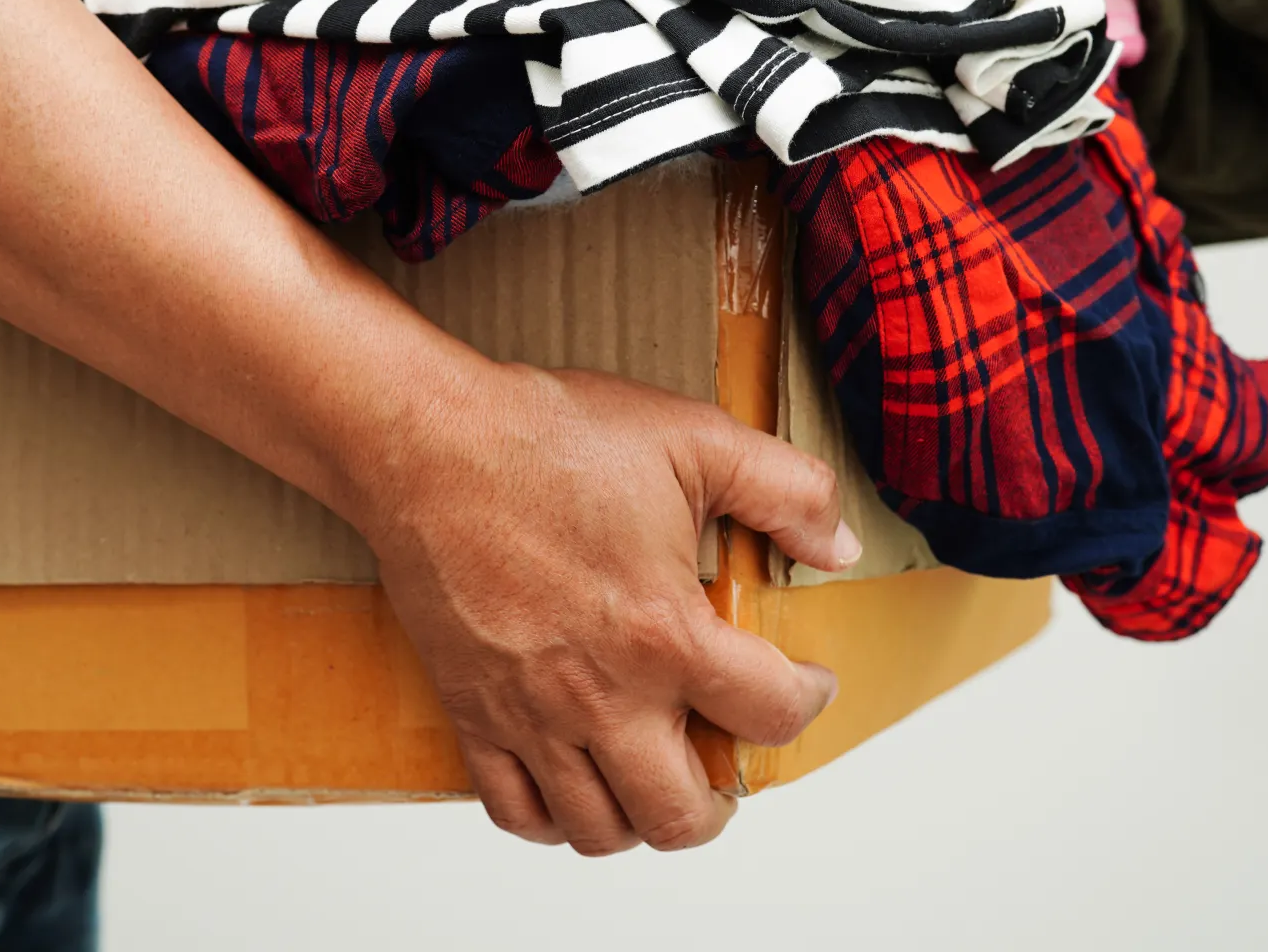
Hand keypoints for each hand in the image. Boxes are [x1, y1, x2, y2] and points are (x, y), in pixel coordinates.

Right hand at [355, 364, 862, 854]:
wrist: (429, 444)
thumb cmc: (546, 438)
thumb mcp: (694, 438)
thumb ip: (786, 490)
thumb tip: (838, 543)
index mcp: (665, 634)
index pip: (769, 714)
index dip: (807, 701)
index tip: (805, 681)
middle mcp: (601, 696)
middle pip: (682, 815)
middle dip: (722, 799)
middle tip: (728, 762)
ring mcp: (532, 714)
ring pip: (600, 830)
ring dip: (642, 817)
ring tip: (657, 775)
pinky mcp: (474, 711)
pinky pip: (514, 810)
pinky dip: (552, 816)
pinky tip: (575, 780)